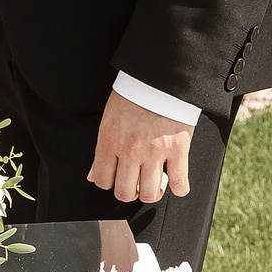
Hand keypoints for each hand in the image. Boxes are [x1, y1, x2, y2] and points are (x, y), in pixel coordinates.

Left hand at [88, 90, 193, 205]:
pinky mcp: (178, 148)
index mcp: (110, 141)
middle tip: (136, 181)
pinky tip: (174, 182)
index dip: (109, 183)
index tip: (117, 177)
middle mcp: (131, 149)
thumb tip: (93, 176)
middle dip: (129, 191)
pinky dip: (178, 188)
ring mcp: (155, 151)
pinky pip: (179, 184)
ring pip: (149, 193)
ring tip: (155, 180)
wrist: (160, 77)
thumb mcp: (109, 119)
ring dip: (152, 191)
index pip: (102, 181)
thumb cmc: (133, 95)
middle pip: (125, 192)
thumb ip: (101, 150)